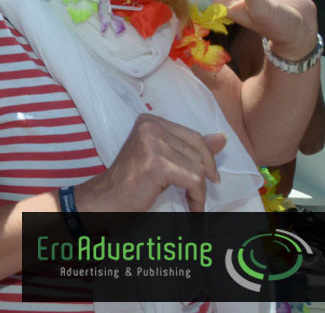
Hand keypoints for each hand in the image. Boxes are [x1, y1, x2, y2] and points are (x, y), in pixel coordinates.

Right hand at [75, 114, 224, 211]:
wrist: (106, 198)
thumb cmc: (132, 180)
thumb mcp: (160, 157)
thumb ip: (188, 147)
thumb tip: (221, 138)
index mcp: (150, 121)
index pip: (193, 136)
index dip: (206, 159)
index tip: (208, 177)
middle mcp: (150, 127)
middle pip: (198, 152)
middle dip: (202, 176)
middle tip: (197, 193)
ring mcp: (153, 144)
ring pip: (198, 168)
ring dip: (199, 190)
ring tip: (191, 201)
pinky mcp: (158, 164)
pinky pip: (194, 181)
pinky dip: (197, 198)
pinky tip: (192, 207)